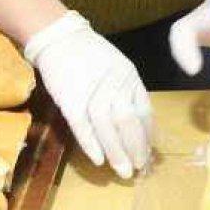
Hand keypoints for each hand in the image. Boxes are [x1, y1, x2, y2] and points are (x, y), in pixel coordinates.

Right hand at [25, 12, 153, 178]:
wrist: (60, 37)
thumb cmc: (91, 55)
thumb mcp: (119, 67)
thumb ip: (129, 93)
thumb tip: (141, 125)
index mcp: (130, 77)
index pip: (144, 111)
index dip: (147, 135)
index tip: (149, 153)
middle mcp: (114, 85)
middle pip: (128, 121)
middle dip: (135, 148)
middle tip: (139, 168)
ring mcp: (91, 92)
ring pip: (107, 127)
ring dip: (116, 152)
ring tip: (123, 171)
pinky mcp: (69, 99)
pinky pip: (82, 125)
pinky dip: (91, 143)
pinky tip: (98, 159)